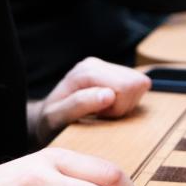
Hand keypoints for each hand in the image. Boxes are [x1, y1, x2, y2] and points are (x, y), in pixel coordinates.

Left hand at [30, 56, 150, 141]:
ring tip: (103, 112)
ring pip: (139, 85)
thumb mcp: (57, 118)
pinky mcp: (113, 75)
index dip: (117, 109)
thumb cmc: (49, 121)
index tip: (99, 116)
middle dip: (123, 106)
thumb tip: (109, 94)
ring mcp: (105, 68)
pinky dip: (126, 102)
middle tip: (102, 115)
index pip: (125, 87)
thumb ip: (80, 105)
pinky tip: (108, 107)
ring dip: (125, 105)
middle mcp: (96, 64)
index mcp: (85, 72)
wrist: (45, 119)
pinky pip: (137, 87)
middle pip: (135, 83)